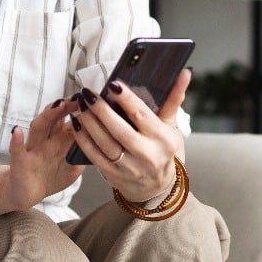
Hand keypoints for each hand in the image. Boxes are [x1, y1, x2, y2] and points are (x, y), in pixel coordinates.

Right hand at [3, 98, 83, 209]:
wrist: (26, 193)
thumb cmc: (50, 176)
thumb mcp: (72, 166)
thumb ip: (83, 154)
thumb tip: (102, 144)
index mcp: (59, 140)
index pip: (70, 120)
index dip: (80, 111)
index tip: (91, 101)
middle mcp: (46, 140)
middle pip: (55, 118)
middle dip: (66, 106)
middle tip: (77, 98)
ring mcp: (33, 148)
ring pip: (38, 127)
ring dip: (47, 116)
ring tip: (56, 106)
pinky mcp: (20, 161)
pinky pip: (16, 150)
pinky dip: (16, 140)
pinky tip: (17, 131)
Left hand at [70, 67, 189, 201]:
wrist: (158, 188)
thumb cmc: (164, 152)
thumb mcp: (172, 127)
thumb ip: (174, 99)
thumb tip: (184, 73)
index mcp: (163, 139)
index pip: (142, 116)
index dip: (127, 99)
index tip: (114, 85)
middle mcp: (147, 155)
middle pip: (120, 130)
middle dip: (101, 110)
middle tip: (88, 94)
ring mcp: (129, 167)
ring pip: (105, 143)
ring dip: (90, 123)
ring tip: (80, 105)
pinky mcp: (113, 175)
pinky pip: (95, 156)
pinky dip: (83, 139)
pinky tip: (76, 124)